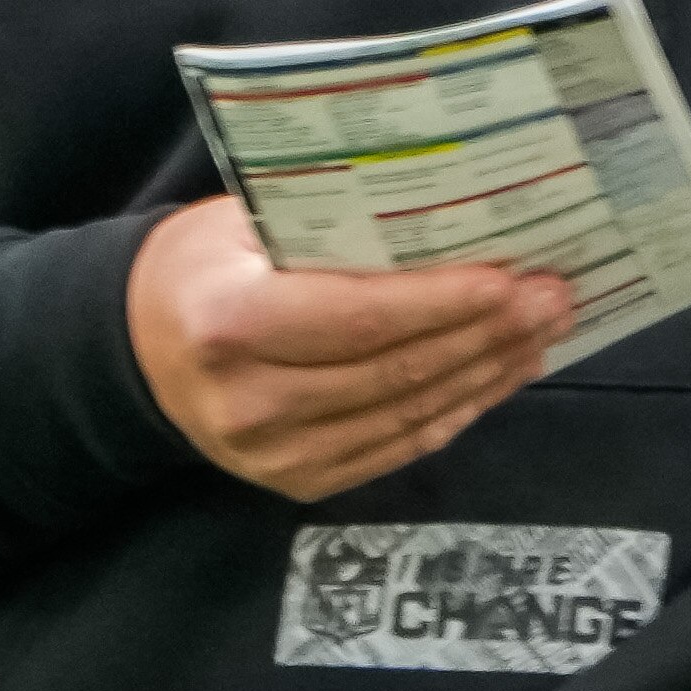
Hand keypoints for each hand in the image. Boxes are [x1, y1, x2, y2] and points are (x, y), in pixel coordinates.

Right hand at [126, 193, 567, 500]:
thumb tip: (452, 207)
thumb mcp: (245, 221)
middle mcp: (249, 401)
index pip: (355, 318)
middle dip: (485, 335)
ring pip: (406, 414)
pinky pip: (397, 448)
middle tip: (552, 297)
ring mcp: (273, 456)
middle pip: (393, 371)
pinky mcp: (296, 483)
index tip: (508, 279)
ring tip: (542, 330)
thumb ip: (331, 224)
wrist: (139, 348)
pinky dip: (456, 411)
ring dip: (486, 374)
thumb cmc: (207, 264)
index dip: (438, 303)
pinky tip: (499, 374)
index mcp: (228, 321)